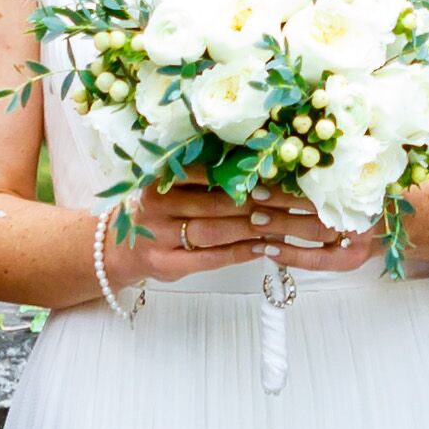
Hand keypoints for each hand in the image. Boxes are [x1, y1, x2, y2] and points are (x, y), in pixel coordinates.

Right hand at [115, 185, 379, 284]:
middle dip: (275, 203)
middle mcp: (159, 203)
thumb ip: (207, 175)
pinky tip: (269, 249)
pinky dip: (241, 252)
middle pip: (227, 202)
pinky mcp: (166, 265)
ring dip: (264, 228)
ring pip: (221, 230)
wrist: (114, 248)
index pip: (219, 174)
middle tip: (314, 205)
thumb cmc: (156, 210)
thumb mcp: (172, 184)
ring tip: (300, 226)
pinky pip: (210, 258)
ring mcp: (160, 236)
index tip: (295, 176)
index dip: (258, 175)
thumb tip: (265, 163)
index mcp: (163, 175)